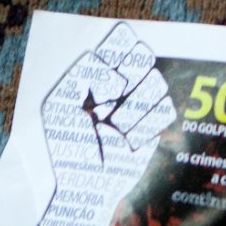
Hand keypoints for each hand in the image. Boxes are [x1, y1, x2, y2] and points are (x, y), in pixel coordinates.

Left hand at [31, 22, 176, 225]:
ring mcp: (141, 103)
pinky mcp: (154, 125)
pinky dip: (146, 126)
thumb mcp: (59, 105)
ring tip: (112, 128)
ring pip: (156, 83)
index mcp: (97, 71)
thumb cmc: (67, 146)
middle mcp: (123, 83)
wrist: (84, 187)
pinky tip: (128, 141)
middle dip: (127, 80)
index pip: (120, 39)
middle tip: (104, 107)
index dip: (119, 50)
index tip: (103, 81)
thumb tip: (116, 75)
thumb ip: (82, 75)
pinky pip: (166, 110)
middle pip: (144, 56)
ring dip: (132, 108)